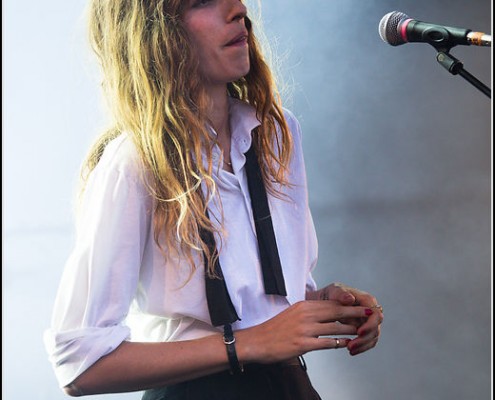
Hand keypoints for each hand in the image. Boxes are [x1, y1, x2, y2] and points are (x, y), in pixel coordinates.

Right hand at [236, 300, 374, 363]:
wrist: (256, 341)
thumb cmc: (274, 329)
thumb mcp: (292, 314)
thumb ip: (308, 314)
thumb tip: (325, 315)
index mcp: (303, 306)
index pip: (330, 303)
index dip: (347, 304)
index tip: (359, 304)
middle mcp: (305, 315)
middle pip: (336, 312)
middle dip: (355, 312)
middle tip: (369, 313)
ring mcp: (304, 330)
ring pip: (334, 328)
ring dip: (350, 329)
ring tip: (362, 330)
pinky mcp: (302, 344)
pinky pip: (326, 343)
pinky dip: (339, 344)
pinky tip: (346, 344)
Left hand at [309, 282, 383, 355]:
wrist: (325, 301)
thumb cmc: (331, 294)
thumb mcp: (334, 291)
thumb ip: (341, 294)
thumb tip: (350, 299)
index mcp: (366, 300)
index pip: (375, 314)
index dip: (370, 325)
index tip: (358, 332)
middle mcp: (370, 311)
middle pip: (375, 328)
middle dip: (365, 338)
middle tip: (351, 345)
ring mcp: (368, 321)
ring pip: (372, 337)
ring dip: (362, 345)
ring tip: (349, 349)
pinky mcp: (364, 329)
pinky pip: (367, 341)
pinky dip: (361, 347)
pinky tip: (351, 351)